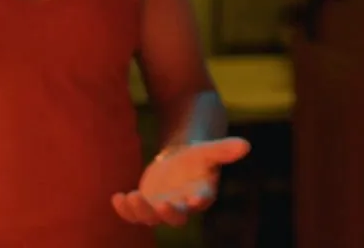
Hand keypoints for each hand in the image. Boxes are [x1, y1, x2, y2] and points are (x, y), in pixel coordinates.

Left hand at [111, 137, 251, 226]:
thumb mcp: (210, 149)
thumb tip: (246, 145)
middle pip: (176, 218)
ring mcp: (163, 208)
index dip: (198, 202)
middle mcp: (182, 206)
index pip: (202, 201)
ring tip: (129, 196)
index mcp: (201, 194)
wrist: (181, 158)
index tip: (194, 200)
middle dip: (167, 214)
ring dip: (140, 211)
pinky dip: (125, 209)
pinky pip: (134, 214)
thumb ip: (225, 150)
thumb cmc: (198, 155)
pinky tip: (117, 197)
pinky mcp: (147, 205)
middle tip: (161, 205)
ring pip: (151, 218)